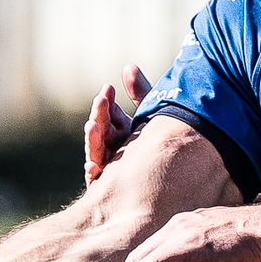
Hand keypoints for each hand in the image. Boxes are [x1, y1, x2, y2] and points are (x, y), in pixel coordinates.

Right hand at [83, 65, 152, 185]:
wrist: (168, 194)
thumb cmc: (158, 152)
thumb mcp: (150, 119)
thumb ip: (140, 94)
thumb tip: (128, 67)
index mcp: (123, 132)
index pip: (110, 115)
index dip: (106, 102)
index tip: (109, 87)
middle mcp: (113, 148)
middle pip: (101, 130)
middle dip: (100, 114)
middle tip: (101, 99)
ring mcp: (109, 168)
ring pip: (96, 151)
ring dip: (92, 139)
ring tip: (92, 126)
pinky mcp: (107, 188)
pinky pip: (97, 181)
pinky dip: (93, 172)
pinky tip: (93, 166)